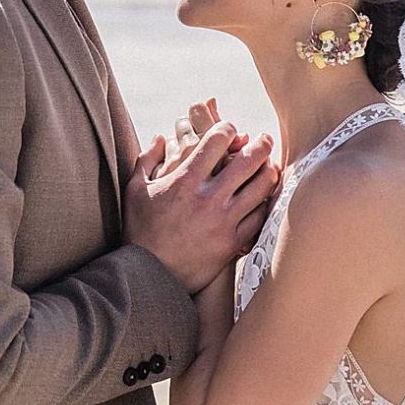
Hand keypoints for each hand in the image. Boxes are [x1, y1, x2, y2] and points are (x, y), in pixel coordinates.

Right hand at [124, 111, 280, 293]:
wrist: (150, 276)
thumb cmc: (140, 230)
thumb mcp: (134, 190)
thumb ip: (147, 159)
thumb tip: (160, 136)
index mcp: (184, 179)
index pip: (217, 140)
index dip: (227, 128)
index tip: (230, 129)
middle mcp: (208, 197)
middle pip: (248, 160)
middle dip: (260, 144)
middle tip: (265, 139)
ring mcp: (223, 221)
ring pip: (261, 188)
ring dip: (269, 171)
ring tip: (270, 165)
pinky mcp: (232, 242)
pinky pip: (259, 216)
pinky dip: (266, 203)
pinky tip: (265, 196)